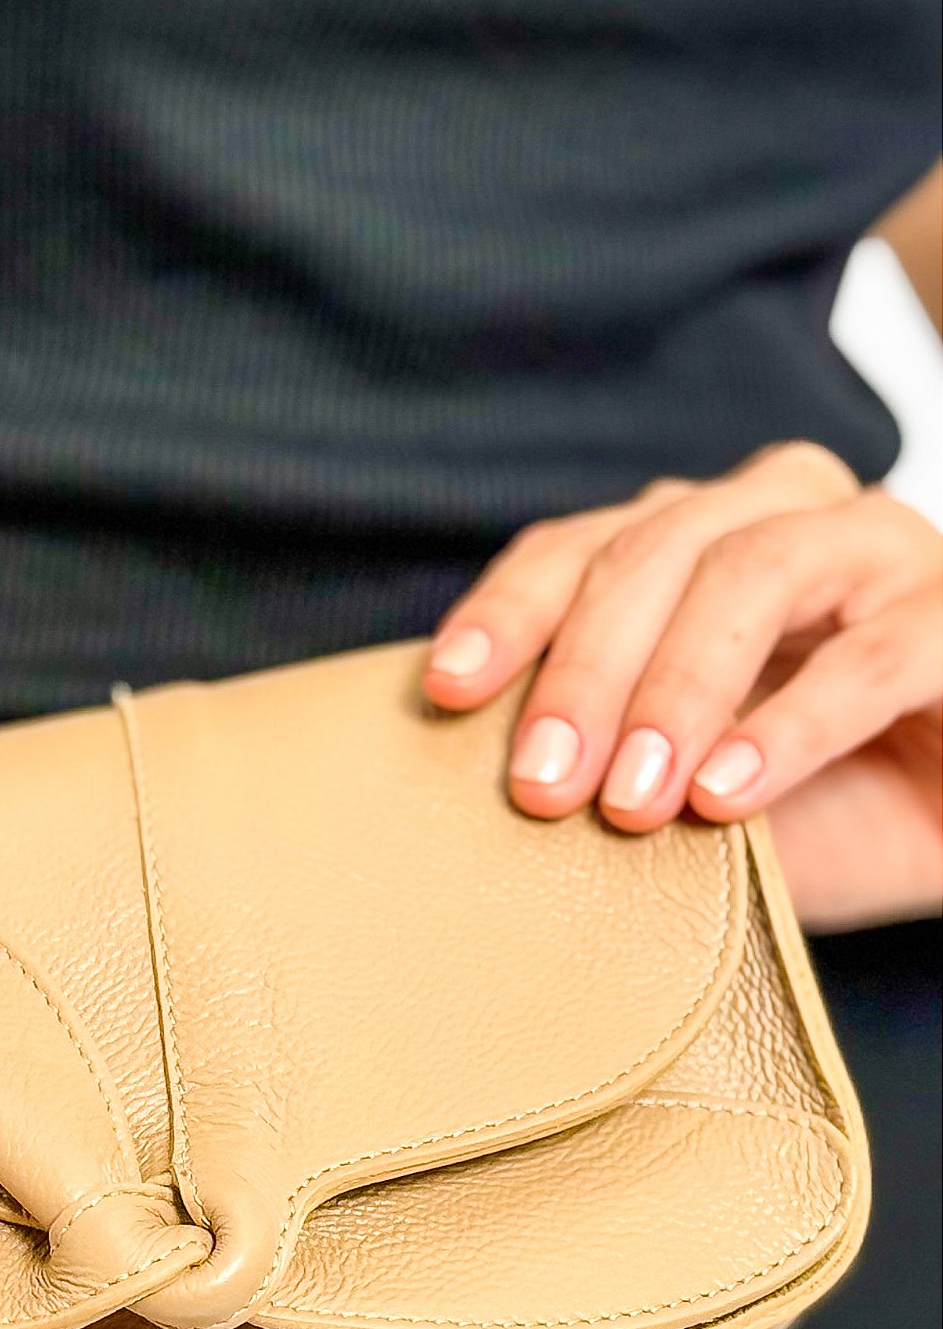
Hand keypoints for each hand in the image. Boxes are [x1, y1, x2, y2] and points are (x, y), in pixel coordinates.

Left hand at [423, 441, 942, 931]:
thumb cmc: (818, 810)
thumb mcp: (684, 791)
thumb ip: (603, 765)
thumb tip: (483, 791)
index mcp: (702, 541)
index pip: (582, 547)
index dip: (509, 609)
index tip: (444, 692)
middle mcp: (788, 518)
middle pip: (657, 549)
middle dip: (583, 670)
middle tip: (539, 788)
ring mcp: (883, 552)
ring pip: (754, 571)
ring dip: (676, 688)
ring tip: (629, 802)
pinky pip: (874, 652)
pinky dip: (790, 724)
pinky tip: (727, 794)